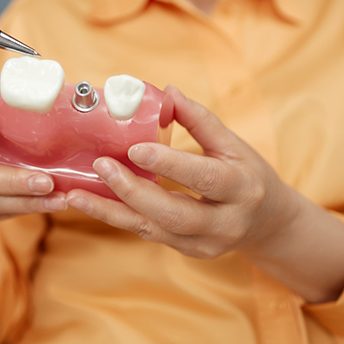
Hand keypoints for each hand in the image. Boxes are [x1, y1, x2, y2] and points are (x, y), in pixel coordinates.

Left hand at [67, 85, 343, 302]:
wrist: (267, 223)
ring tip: (76, 194)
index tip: (135, 148)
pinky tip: (90, 203)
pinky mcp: (187, 251)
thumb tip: (166, 92)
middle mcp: (224, 222)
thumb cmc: (248, 174)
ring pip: (152, 229)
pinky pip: (146, 233)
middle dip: (132, 191)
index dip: (169, 164)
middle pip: (173, 213)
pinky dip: (117, 217)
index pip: (203, 177)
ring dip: (111, 212)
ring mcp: (204, 243)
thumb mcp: (233, 144)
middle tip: (101, 166)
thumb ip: (200, 120)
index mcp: (242, 188)